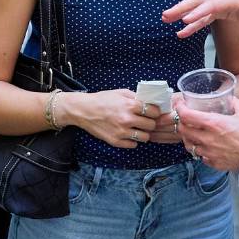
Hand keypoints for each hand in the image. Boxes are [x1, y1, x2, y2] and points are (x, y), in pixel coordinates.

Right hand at [62, 88, 181, 148]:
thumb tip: (150, 102)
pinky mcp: (116, 141)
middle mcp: (127, 119)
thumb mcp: (120, 93)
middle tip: (145, 121)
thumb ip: (136, 97)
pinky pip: (133, 145)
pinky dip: (133, 140)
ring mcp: (122, 132)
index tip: (152, 112)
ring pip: (145, 137)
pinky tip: (128, 134)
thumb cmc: (102, 99)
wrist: (83, 110)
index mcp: (130, 105)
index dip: (155, 112)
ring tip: (137, 129)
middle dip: (150, 123)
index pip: (154, 112)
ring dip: (143, 133)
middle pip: (151, 126)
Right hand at [161, 0, 238, 41]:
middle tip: (166, 15)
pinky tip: (182, 32)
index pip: (212, 5)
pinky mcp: (219, 11)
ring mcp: (219, 4)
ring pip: (196, 6)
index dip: (198, 12)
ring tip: (166, 19)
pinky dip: (192, 24)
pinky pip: (202, 17)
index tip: (186, 21)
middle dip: (182, 7)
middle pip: (199, 1)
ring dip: (182, 13)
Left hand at [175, 93, 238, 171]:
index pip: (186, 115)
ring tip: (193, 133)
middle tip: (185, 119)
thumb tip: (230, 99)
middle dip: (181, 123)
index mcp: (213, 124)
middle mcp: (208, 139)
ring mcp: (209, 153)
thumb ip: (235, 104)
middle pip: (183, 131)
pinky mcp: (214, 163)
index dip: (179, 108)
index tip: (180, 105)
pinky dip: (200, 151)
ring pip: (189, 146)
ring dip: (189, 138)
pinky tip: (206, 147)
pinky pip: (200, 157)